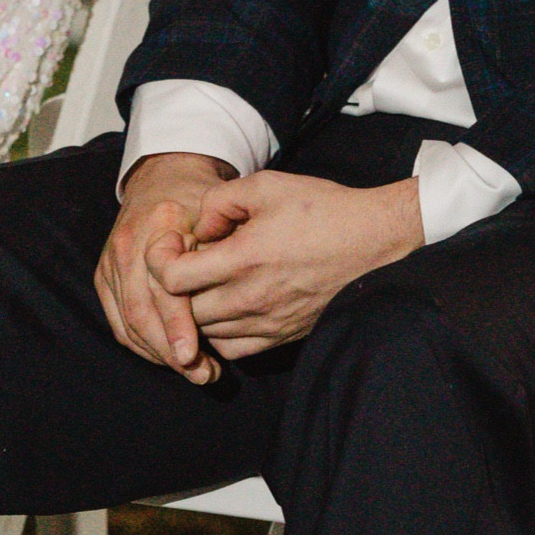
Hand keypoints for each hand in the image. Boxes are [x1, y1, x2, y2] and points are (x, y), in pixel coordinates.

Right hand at [95, 152, 236, 384]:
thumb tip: (231, 296)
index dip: (179, 324)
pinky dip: (141, 344)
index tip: (195, 355)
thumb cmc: (198, 199)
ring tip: (193, 371)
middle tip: (202, 374)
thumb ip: (220, 248)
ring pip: (128, 323)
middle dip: (170, 351)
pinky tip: (167, 356)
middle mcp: (129, 244)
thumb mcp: (216, 213)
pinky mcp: (103, 275)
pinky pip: (118, 322)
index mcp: (159, 225)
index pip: (165, 287)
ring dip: (158, 354)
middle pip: (141, 312)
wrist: (163, 176)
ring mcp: (111, 261)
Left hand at [156, 171, 423, 359]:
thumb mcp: (266, 184)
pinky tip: (228, 306)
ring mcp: (267, 323)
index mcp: (243, 259)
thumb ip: (219, 200)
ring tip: (207, 283)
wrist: (372, 241)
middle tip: (189, 262)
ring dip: (196, 311)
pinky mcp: (282, 336)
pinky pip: (233, 349)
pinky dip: (220, 332)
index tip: (176, 243)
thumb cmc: (320, 209)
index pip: (173, 280)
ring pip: (206, 333)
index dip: (162, 260)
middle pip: (184, 311)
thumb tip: (198, 229)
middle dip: (177, 287)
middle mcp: (250, 298)